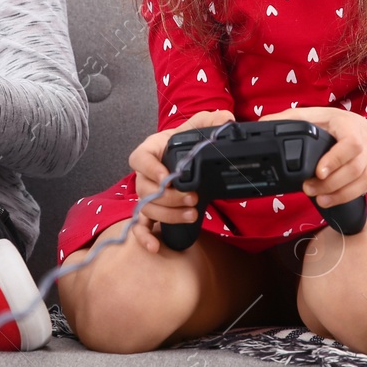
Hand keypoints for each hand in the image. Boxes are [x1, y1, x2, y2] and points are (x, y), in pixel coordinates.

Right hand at [127, 109, 235, 248]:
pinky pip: (141, 227)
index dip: (151, 169)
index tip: (168, 177)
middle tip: (193, 198)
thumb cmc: (184, 143)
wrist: (184, 158)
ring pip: (147, 208)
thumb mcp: (197, 127)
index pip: (140, 158)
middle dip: (169, 197)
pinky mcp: (151, 212)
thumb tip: (226, 119)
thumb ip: (209, 121)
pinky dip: (144, 238)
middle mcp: (143, 174)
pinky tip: (156, 246)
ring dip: (168, 215)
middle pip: (145, 189)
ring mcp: (146, 195)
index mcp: (150, 151)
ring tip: (193, 214)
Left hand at [260, 106, 366, 230]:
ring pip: (365, 182)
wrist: (360, 127)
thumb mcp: (313, 114)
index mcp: (349, 129)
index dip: (335, 159)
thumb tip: (263, 125)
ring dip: (345, 195)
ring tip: (322, 202)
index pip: (350, 144)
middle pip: (355, 169)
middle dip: (332, 183)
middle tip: (308, 189)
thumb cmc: (334, 123)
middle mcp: (364, 148)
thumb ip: (288, 119)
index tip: (318, 171)